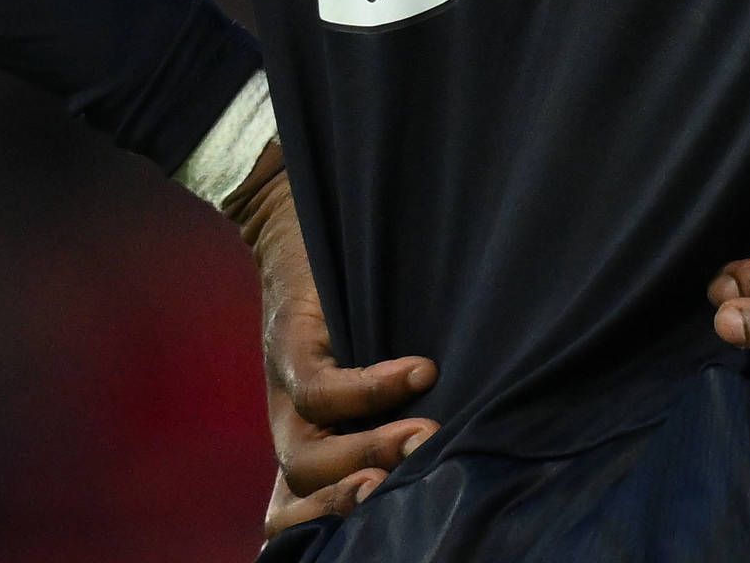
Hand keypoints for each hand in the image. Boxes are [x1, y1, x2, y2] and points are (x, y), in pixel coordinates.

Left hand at [229, 143, 439, 541]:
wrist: (295, 222)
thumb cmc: (353, 298)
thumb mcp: (369, 361)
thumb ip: (394, 405)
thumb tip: (465, 430)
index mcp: (312, 439)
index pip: (294, 510)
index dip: (324, 527)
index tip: (393, 524)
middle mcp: (292, 424)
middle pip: (301, 492)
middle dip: (354, 502)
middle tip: (411, 488)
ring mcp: (284, 390)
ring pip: (305, 453)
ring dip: (367, 451)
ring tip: (425, 435)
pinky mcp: (288, 346)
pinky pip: (319, 387)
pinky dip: (370, 387)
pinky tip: (420, 372)